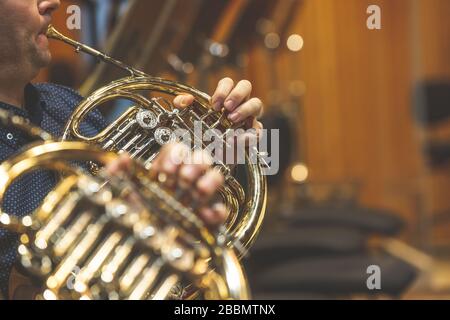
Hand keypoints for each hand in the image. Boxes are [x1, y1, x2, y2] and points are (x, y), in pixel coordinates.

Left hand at [106, 143, 227, 227]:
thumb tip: (120, 160)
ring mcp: (198, 199)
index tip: (167, 168)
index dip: (175, 154)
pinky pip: (221, 210)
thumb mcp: (120, 199)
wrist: (143, 255)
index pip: (177, 150)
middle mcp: (184, 183)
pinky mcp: (208, 220)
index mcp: (165, 174)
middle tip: (184, 177)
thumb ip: (116, 177)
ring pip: (215, 177)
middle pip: (200, 158)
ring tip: (198, 190)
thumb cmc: (134, 224)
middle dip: (194, 163)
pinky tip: (204, 215)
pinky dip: (216, 211)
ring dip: (210, 180)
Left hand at [173, 78, 263, 132]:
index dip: (223, 90)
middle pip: (246, 85)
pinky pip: (257, 131)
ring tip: (232, 119)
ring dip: (245, 109)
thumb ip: (183, 105)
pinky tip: (236, 139)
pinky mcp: (253, 135)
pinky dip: (248, 134)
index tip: (214, 105)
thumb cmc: (204, 133)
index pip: (228, 82)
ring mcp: (249, 117)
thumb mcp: (190, 118)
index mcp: (225, 97)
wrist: (213, 156)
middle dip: (237, 94)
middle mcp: (239, 104)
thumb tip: (186, 99)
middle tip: (227, 107)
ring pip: (257, 104)